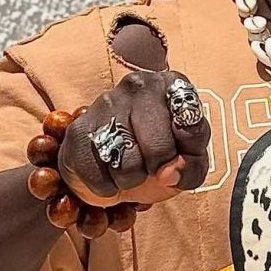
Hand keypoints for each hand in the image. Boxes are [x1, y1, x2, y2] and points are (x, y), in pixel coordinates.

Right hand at [57, 69, 209, 206]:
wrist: (116, 160)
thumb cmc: (160, 153)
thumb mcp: (189, 159)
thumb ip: (190, 167)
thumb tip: (167, 174)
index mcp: (173, 84)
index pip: (191, 127)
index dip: (187, 154)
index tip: (178, 157)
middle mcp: (138, 85)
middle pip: (158, 147)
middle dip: (158, 168)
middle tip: (152, 166)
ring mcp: (105, 103)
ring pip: (126, 163)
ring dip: (131, 179)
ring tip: (131, 168)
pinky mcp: (78, 128)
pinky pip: (96, 174)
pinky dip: (106, 186)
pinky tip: (109, 174)